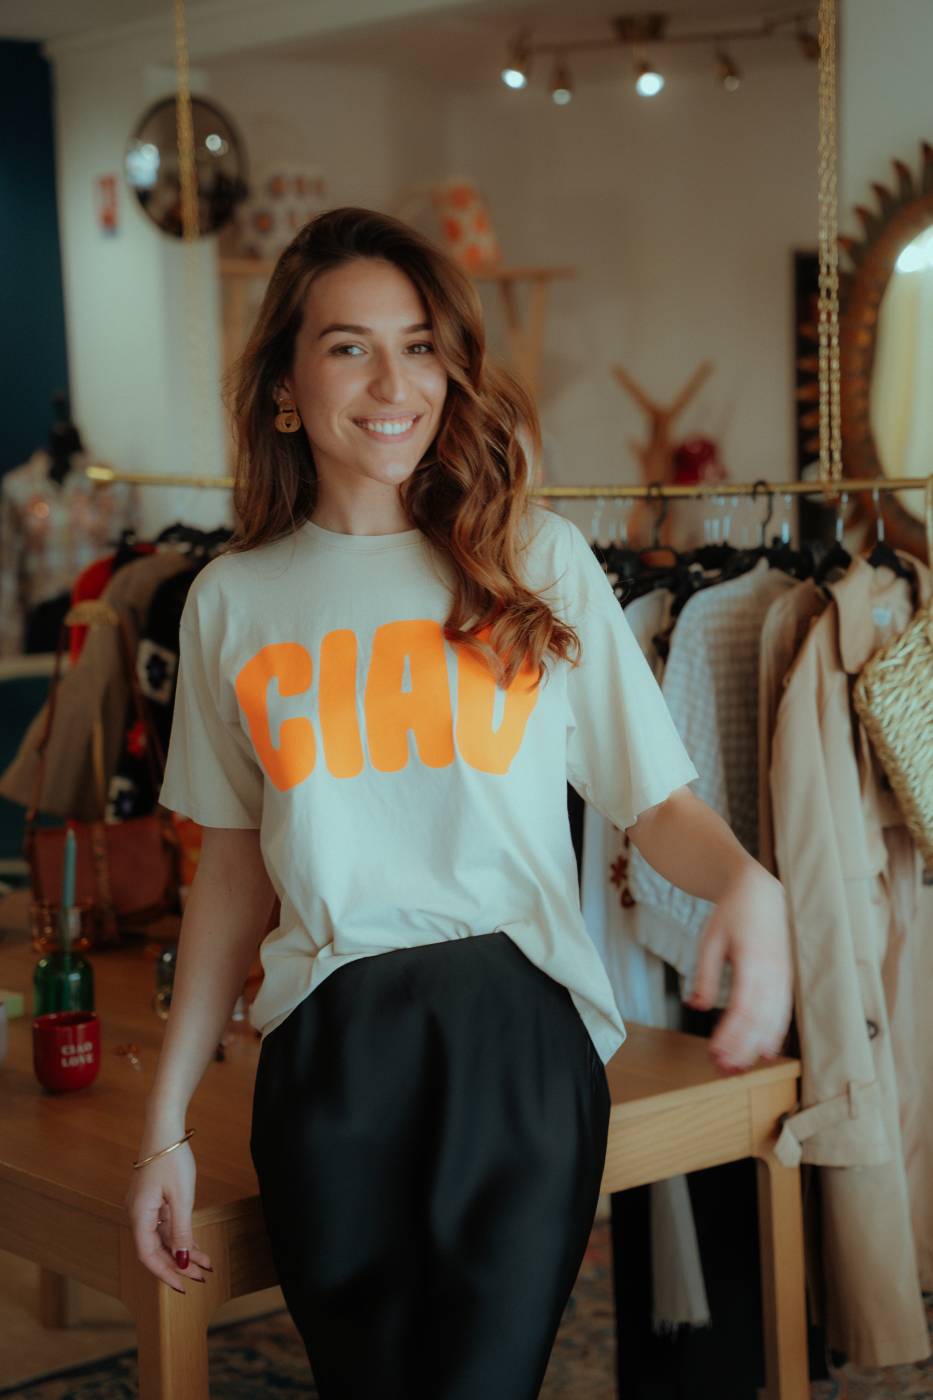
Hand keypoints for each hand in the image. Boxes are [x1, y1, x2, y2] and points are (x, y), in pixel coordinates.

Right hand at [124, 1140, 212, 1292]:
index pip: (149, 1256)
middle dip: (178, 1265)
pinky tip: (195, 1247)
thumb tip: (180, 1261)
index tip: (184, 1287)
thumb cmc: (172, 1158)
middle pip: (156, 1249)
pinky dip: (179, 1236)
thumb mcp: (181, 1197)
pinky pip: (164, 1225)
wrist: (165, 1126)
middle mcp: (137, 1214)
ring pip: (162, 1238)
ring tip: (205, 1264)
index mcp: (139, 1215)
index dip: (166, 1274)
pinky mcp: (153, 1199)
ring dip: (182, 1251)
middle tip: (202, 1277)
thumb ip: (180, 1230)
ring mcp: (144, 1206)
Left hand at [686, 863, 792, 1073]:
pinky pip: (784, 1011)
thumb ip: (705, 975)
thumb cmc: (732, 915)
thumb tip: (696, 1007)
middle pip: (759, 1019)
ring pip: (774, 1019)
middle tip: (723, 1069)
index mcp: (752, 959)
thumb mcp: (710, 939)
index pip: (743, 1006)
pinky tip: (765, 1051)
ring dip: (757, 1046)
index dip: (731, 1034)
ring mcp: (784, 975)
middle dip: (742, 1048)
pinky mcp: (788, 978)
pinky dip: (775, 1033)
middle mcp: (773, 971)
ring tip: (740, 1067)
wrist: (762, 893)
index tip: (715, 1053)